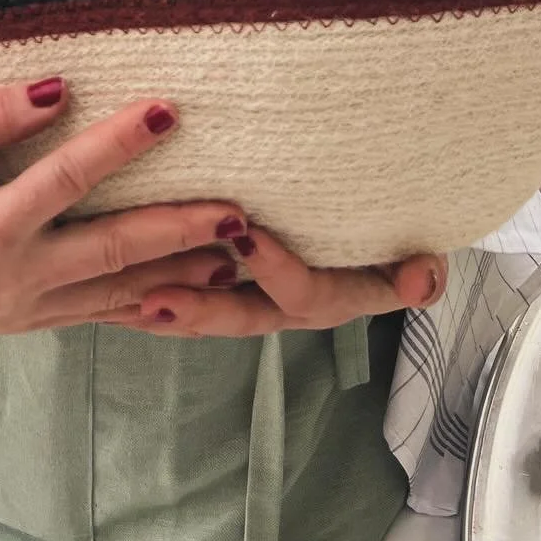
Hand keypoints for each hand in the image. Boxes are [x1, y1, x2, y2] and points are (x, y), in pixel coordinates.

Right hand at [0, 81, 248, 332]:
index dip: (116, 144)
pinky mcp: (41, 320)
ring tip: (247, 253)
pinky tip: (207, 289)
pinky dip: (160, 302)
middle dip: (178, 229)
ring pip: (122, 294)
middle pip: (111, 252)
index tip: (166, 109)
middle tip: (238, 208)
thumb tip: (56, 88)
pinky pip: (110, 313)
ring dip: (185, 275)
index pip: (64, 182)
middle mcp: (13, 282)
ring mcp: (29, 310)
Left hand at [116, 224, 446, 336]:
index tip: (245, 235)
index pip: (305, 291)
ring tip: (128, 301)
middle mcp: (292, 302)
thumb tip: (423, 282)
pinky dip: (159, 293)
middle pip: (243, 315)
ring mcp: (261, 295)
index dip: (275, 270)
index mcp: (337, 291)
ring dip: (172, 308)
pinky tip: (118, 291)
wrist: (381, 232)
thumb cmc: (392, 225)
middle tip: (156, 300)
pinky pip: (195, 295)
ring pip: (212, 309)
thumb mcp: (413, 243)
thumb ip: (417, 270)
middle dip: (201, 311)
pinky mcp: (232, 283)